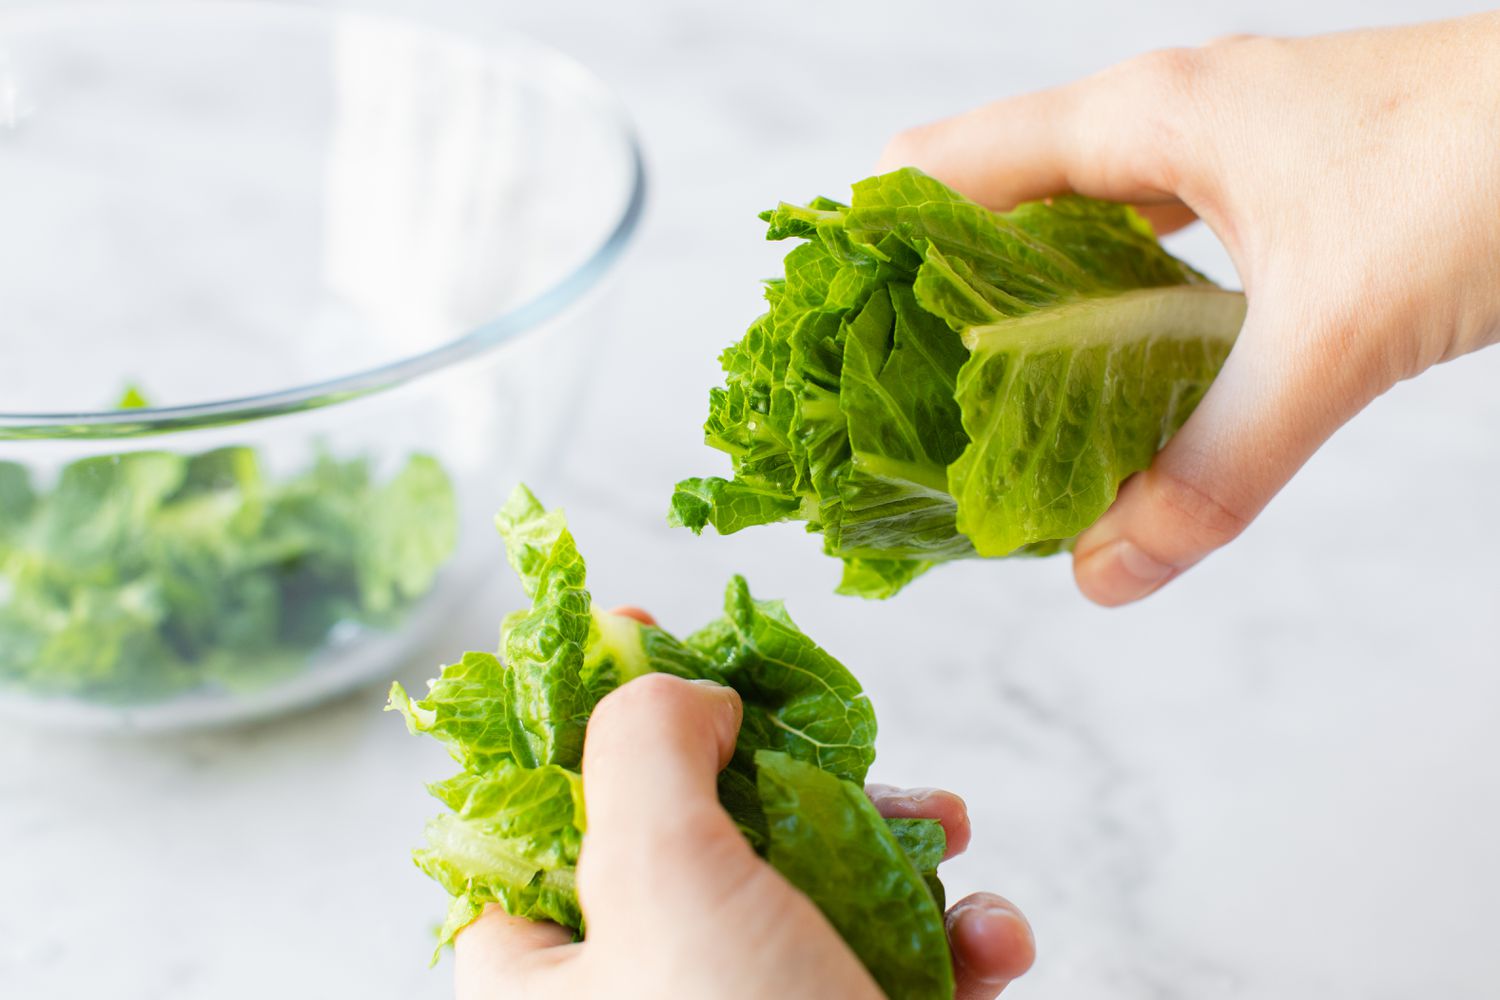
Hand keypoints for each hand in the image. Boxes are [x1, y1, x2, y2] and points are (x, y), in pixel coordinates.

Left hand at [455, 617, 1033, 999]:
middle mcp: (642, 995)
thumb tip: (678, 692)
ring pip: (814, 885)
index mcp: (545, 970)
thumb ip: (644, 746)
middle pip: (697, 827)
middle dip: (786, 772)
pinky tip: (993, 940)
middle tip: (827, 731)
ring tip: (944, 829)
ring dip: (895, 846)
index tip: (654, 636)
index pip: (535, 811)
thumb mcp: (660, 881)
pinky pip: (896, 967)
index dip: (589, 714)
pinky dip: (954, 941)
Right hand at [877, 13, 1499, 605]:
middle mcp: (1171, 122)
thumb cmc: (1491, 167)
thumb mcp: (1333, 333)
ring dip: (1027, 308)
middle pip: (999, 198)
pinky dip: (1116, 313)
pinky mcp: (1283, 190)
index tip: (821, 336)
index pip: (948, 165)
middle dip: (936, 294)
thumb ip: (1215, 464)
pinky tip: (1114, 387)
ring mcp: (1228, 151)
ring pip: (1080, 227)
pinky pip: (1157, 250)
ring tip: (981, 410)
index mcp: (1146, 117)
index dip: (872, 244)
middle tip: (890, 401)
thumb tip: (1108, 570)